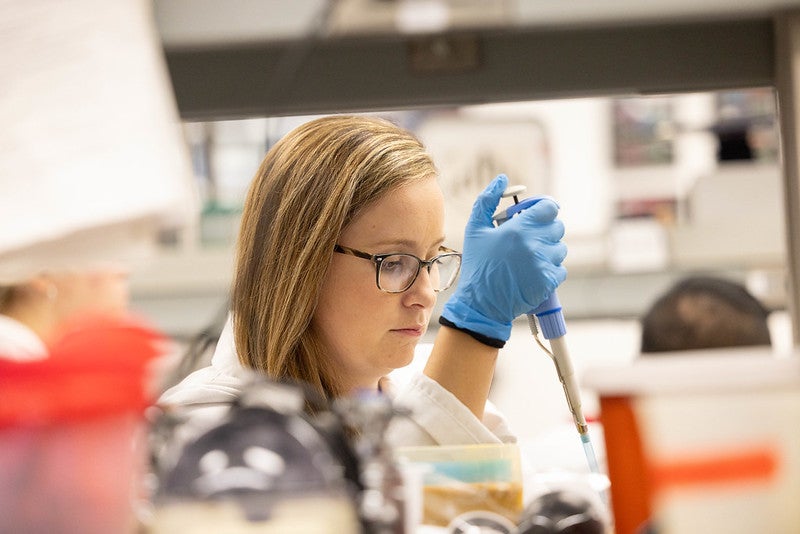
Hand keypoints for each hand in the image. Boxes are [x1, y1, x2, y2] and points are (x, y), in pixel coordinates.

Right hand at [441, 174, 566, 343]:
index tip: (537, 214)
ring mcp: (544, 264)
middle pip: (557, 226)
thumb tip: (502, 179)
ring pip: (560, 248)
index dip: (545, 209)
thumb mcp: (475, 229)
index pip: (549, 208)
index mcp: (519, 229)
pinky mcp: (549, 281)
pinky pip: (560, 268)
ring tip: (529, 257)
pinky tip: (533, 272)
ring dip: (548, 250)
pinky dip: (550, 269)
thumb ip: (487, 200)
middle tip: (530, 237)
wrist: (481, 303)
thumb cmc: (477, 265)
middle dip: (546, 229)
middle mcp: (534, 244)